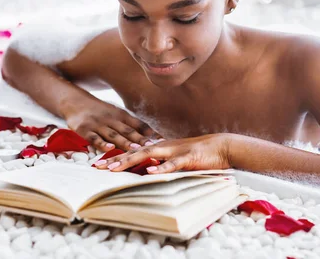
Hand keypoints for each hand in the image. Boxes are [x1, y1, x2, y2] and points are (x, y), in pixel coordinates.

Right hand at [64, 98, 160, 151]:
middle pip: (128, 131)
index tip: (162, 140)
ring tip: (136, 150)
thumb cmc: (100, 111)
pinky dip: (102, 143)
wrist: (75, 101)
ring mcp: (98, 124)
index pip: (139, 124)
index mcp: (121, 115)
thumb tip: (153, 136)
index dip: (150, 133)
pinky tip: (110, 149)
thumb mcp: (117, 114)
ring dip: (125, 143)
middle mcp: (111, 119)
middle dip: (141, 140)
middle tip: (153, 147)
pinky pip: (94, 137)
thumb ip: (132, 125)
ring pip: (113, 135)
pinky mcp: (84, 129)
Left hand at [94, 134, 231, 173]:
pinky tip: (149, 173)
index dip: (116, 157)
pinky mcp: (188, 158)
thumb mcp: (178, 159)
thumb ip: (163, 164)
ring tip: (114, 168)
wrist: (223, 146)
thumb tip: (146, 173)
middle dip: (115, 159)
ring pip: (148, 155)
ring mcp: (175, 151)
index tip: (99, 163)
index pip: (134, 151)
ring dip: (130, 161)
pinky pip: (172, 164)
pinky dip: (160, 168)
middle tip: (96, 166)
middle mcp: (164, 147)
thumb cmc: (201, 155)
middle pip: (135, 151)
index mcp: (161, 147)